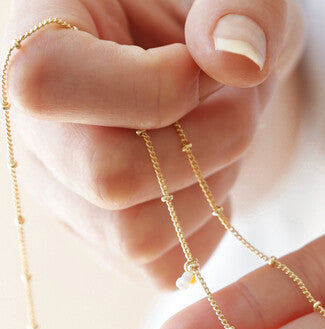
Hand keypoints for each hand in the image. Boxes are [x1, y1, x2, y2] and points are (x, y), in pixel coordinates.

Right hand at [3, 0, 303, 286]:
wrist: (206, 74)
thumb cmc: (212, 25)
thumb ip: (246, 8)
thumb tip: (234, 59)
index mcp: (35, 35)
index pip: (46, 81)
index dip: (151, 87)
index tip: (198, 66)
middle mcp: (35, 129)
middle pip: (106, 178)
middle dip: (203, 146)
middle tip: (233, 105)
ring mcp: (66, 195)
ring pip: (138, 235)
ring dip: (210, 188)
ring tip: (222, 140)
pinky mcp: (104, 240)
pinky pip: (163, 266)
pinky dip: (207, 226)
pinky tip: (209, 177)